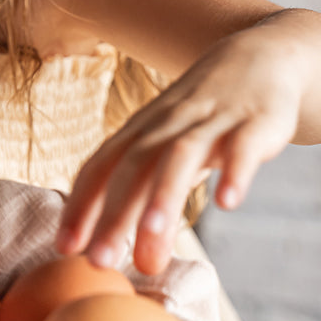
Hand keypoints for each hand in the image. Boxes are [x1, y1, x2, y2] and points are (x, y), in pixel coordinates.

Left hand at [55, 31, 301, 274]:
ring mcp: (212, 120)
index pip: (101, 166)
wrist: (258, 56)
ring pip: (181, 156)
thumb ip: (139, 190)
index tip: (63, 248)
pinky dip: (234, 172)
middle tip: (98, 263)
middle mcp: (169, 124)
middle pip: (134, 167)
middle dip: (113, 215)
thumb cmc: (200, 117)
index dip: (80, 205)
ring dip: (163, 199)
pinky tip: (227, 202)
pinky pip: (243, 147)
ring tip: (150, 242)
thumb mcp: (164, 144)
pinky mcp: (256, 122)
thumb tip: (108, 245)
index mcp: (141, 131)